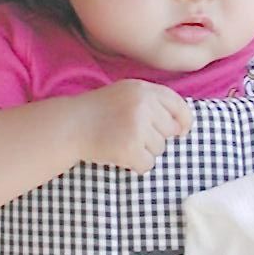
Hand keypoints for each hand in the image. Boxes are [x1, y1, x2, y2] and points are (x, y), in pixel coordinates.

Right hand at [77, 80, 191, 171]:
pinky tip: (120, 154)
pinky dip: (136, 165)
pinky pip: (148, 164)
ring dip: (144, 151)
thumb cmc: (98, 111)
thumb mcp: (125, 94)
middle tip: (132, 135)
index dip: (183, 120)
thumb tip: (182, 126)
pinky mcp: (130, 147)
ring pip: (160, 149)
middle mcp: (143, 105)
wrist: (70, 125)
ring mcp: (137, 126)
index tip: (181, 131)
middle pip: (170, 131)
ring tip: (122, 142)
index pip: (178, 105)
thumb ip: (152, 102)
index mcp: (144, 89)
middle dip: (156, 137)